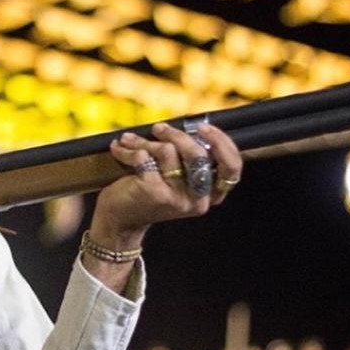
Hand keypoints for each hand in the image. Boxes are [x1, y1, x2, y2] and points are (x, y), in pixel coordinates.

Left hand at [89, 122, 242, 250]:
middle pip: (198, 154)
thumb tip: (186, 126)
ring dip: (144, 142)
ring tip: (129, 141)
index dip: (222, 143)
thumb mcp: (173, 181)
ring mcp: (176, 198)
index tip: (203, 127)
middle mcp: (197, 200)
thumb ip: (185, 160)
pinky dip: (128, 150)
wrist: (118, 222)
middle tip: (159, 128)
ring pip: (168, 151)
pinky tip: (118, 149)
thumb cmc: (146, 194)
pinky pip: (144, 157)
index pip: (231, 169)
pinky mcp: (154, 192)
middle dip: (176, 135)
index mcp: (208, 196)